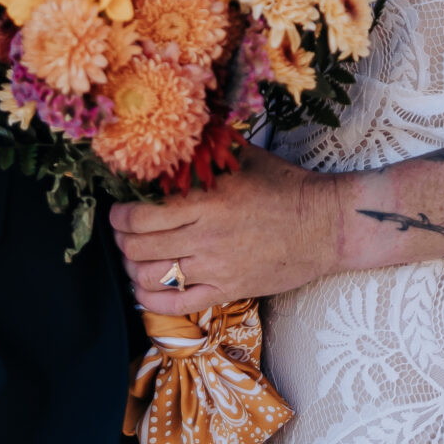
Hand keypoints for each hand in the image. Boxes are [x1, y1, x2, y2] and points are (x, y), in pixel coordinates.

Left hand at [110, 147, 342, 315]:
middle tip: (122, 234)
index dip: (120, 216)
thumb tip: (175, 138)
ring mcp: (216, 269)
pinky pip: (177, 306)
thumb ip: (208, 152)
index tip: (118, 211)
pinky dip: (151, 301)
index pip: (142, 216)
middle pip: (139, 248)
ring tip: (134, 259)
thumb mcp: (245, 159)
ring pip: (152, 278)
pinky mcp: (229, 292)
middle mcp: (207, 237)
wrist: (325, 225)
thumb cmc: (287, 186)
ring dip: (132, 269)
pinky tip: (145, 290)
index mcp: (208, 201)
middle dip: (121, 241)